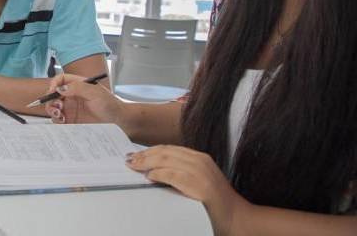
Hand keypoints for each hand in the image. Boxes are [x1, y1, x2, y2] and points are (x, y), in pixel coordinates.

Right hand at [44, 73, 124, 125]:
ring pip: (54, 107)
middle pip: (54, 94)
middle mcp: (73, 96)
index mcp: (78, 85)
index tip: (52, 92)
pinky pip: (59, 120)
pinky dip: (56, 120)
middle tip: (56, 107)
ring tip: (59, 115)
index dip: (54, 84)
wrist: (120, 123)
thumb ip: (77, 88)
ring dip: (52, 110)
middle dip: (50, 100)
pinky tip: (62, 121)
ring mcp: (72, 109)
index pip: (61, 80)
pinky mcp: (72, 121)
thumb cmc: (111, 105)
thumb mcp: (95, 93)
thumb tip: (59, 88)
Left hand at [126, 145, 250, 235]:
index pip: (169, 149)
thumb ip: (180, 173)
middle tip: (130, 161)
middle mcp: (201, 161)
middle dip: (145, 155)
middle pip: (166, 151)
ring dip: (148, 162)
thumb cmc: (214, 204)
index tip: (136, 156)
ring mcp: (202, 172)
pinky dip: (160, 174)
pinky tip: (149, 177)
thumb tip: (153, 171)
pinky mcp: (202, 186)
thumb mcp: (197, 181)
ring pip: (168, 159)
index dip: (150, 151)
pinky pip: (175, 175)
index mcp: (199, 158)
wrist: (237, 219)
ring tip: (134, 166)